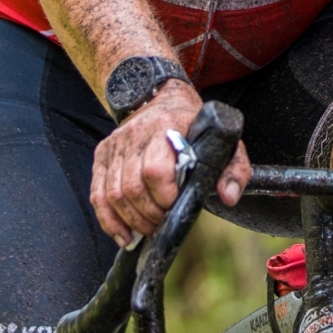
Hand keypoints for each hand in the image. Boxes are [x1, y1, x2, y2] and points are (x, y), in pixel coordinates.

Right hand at [89, 82, 250, 245]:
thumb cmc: (193, 125)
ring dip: (130, 221)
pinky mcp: (102, 155)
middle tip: (162, 223)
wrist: (160, 96)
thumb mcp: (222, 140)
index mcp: (165, 128)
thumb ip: (234, 168)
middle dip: (148, 215)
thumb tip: (228, 197)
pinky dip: (108, 220)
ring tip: (147, 229)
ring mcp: (115, 145)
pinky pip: (98, 194)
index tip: (175, 205)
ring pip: (113, 194)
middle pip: (132, 188)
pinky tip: (123, 235)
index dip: (164, 197)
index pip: (155, 171)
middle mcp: (135, 134)